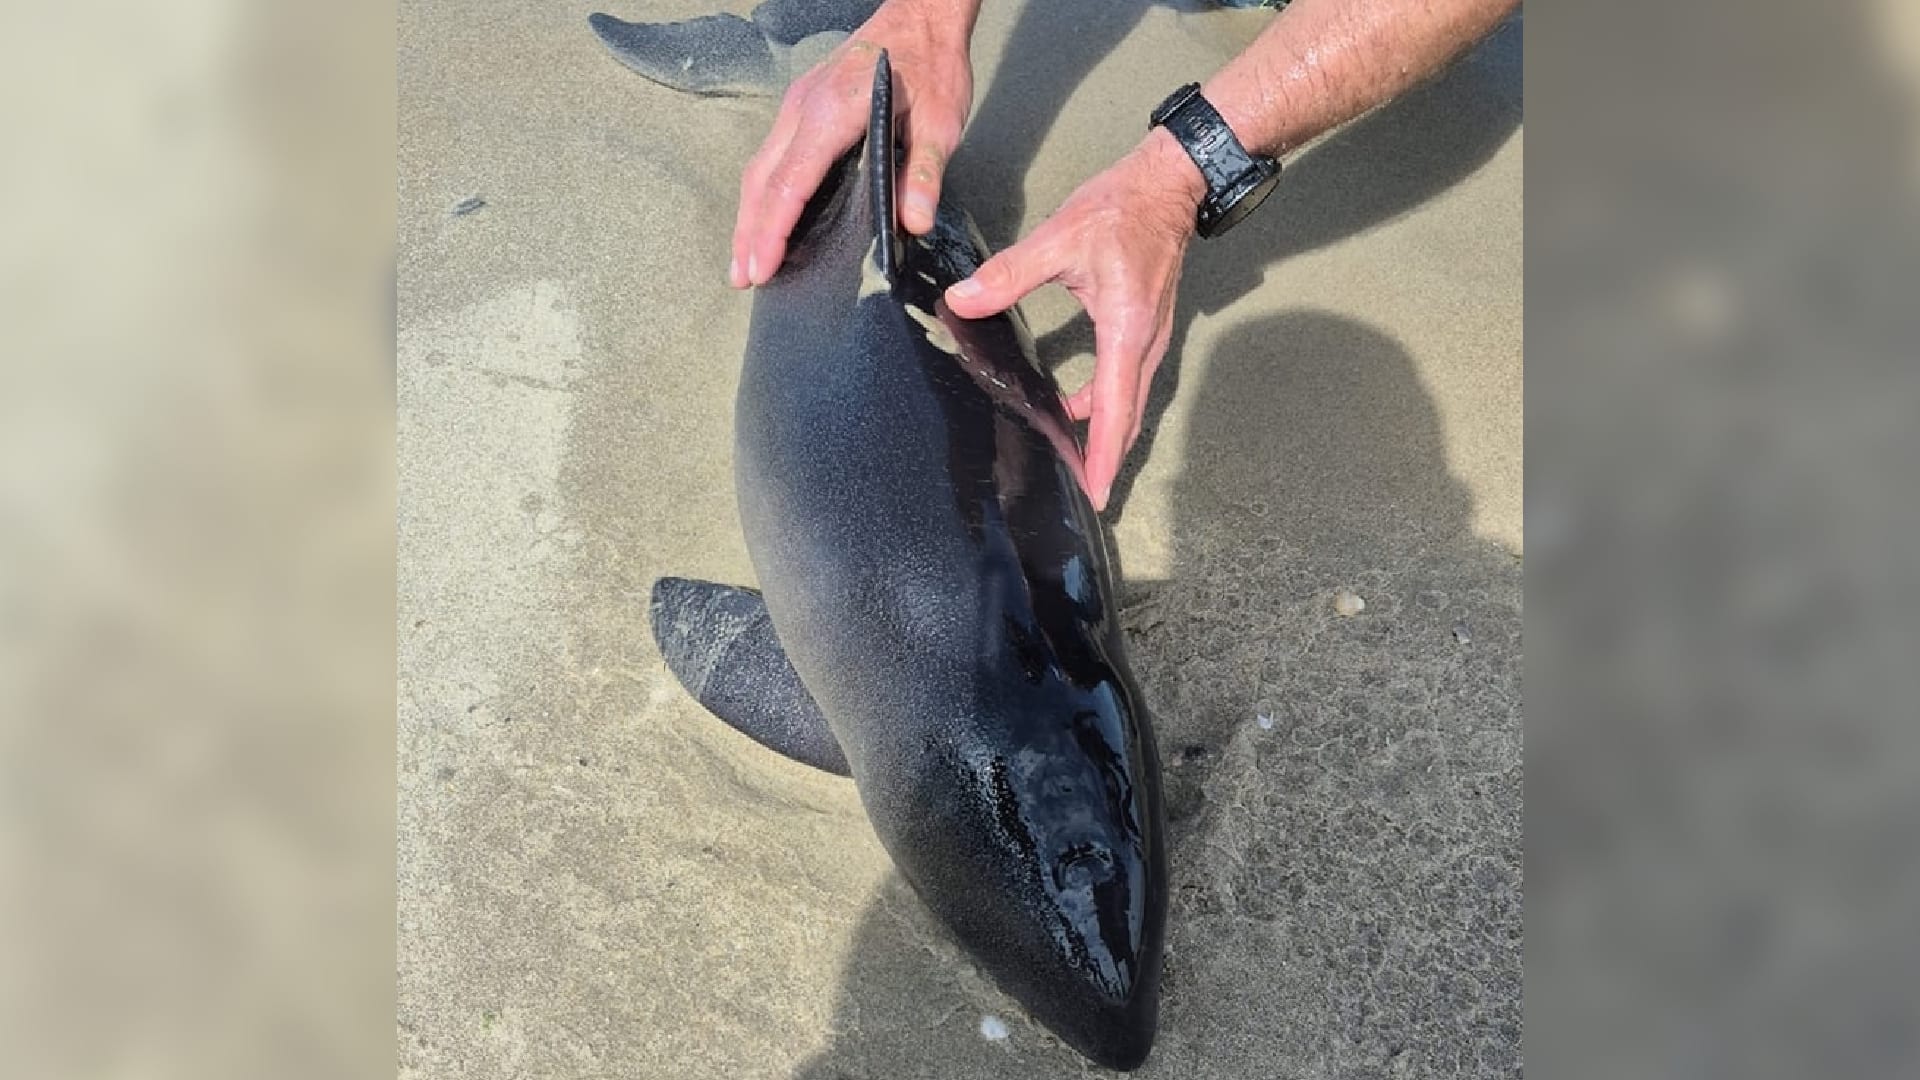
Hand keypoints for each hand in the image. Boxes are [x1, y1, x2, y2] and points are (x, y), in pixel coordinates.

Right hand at [730, 0, 977, 287]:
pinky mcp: (803, 106)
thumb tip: (912, 223)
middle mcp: (803, 109)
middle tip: (742, 278)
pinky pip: (772, 156)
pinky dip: (762, 193)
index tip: (760, 268)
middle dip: (748, 233)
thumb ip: (924, 172)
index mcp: (831, 114)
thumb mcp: (940, 121)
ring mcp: (798, 106)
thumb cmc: (930, 65)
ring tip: (745, 260)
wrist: (921, 16)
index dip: (772, 230)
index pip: (789, 183)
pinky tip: (766, 217)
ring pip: (760, 168)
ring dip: (749, 215)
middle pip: (761, 180)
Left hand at [944, 129, 1205, 511]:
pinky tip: (1077, 411)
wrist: (1168, 184)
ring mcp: (1150, 337)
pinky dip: (1107, 406)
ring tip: (1071, 461)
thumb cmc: (1120, 208)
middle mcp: (1144, 342)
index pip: (1114, 407)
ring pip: (1129, 402)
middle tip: (1079, 493)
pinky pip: (1128, 382)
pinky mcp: (1146, 329)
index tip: (1097, 493)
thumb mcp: (1059, 238)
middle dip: (1104, 458)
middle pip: (1126, 417)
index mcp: (1125, 328)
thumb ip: (1009, 274)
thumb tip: (963, 300)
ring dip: (1105, 434)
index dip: (1104, 454)